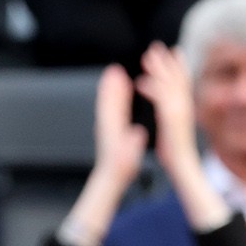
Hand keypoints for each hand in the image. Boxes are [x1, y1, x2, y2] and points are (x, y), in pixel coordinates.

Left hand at [92, 64, 146, 189]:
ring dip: (111, 89)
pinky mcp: (110, 129)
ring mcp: (107, 126)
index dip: (116, 91)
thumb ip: (132, 145)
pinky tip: (119, 95)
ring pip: (108, 104)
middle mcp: (107, 125)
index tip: (118, 77)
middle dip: (111, 85)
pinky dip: (114, 99)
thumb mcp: (128, 159)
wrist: (110, 176)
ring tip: (114, 75)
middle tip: (114, 69)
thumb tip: (138, 132)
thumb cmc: (120, 168)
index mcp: (112, 130)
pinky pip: (111, 111)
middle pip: (108, 101)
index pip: (113, 106)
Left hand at [134, 42, 199, 176]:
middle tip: (157, 45)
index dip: (177, 67)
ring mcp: (179, 114)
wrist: (185, 168)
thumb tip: (167, 110)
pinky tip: (140, 83)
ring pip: (169, 85)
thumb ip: (171, 117)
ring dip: (159, 69)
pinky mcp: (170, 121)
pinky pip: (161, 101)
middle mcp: (183, 108)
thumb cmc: (178, 154)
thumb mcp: (175, 131)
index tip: (173, 52)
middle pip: (177, 79)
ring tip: (148, 55)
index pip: (182, 84)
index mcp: (183, 110)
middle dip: (167, 62)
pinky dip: (152, 90)